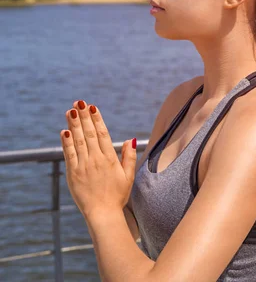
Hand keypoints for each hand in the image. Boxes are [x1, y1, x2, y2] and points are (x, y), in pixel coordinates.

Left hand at [60, 100, 137, 218]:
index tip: (92, 107)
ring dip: (74, 124)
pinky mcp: (73, 174)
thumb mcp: (128, 176)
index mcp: (110, 159)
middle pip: (90, 133)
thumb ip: (129, 157)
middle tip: (79, 102)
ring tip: (70, 111)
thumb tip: (130, 139)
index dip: (97, 119)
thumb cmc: (117, 196)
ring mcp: (83, 166)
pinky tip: (65, 131)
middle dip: (83, 116)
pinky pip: (69, 154)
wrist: (103, 213)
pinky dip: (66, 142)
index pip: (103, 134)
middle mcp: (96, 160)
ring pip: (79, 140)